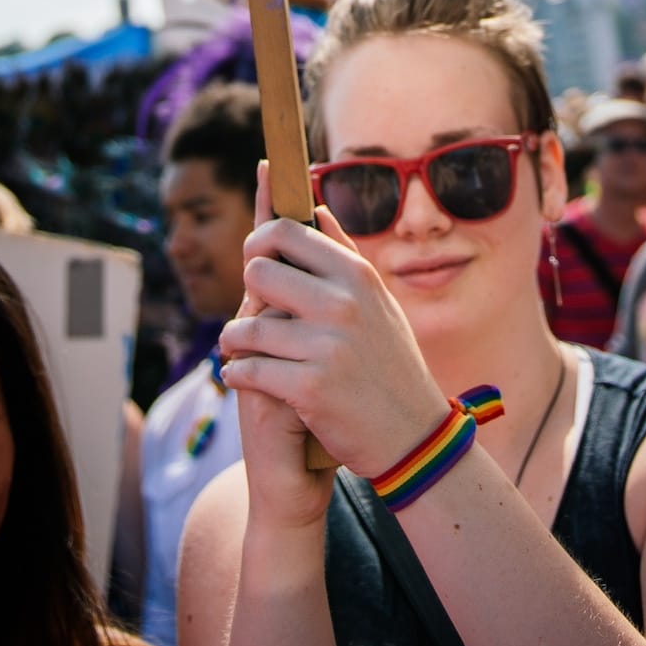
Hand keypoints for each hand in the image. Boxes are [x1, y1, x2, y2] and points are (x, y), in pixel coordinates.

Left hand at [220, 163, 449, 483]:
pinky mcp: (311, 388)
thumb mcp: (379, 301)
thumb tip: (315, 210)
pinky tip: (238, 375)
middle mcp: (343, 304)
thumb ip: (344, 253)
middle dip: (247, 294)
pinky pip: (250, 370)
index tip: (255, 260)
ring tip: (236, 347)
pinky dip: (237, 373)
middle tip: (249, 312)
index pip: (286, 231)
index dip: (259, 242)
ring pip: (247, 326)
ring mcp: (328, 346)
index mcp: (357, 275)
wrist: (412, 435)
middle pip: (258, 272)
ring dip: (233, 340)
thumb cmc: (389, 363)